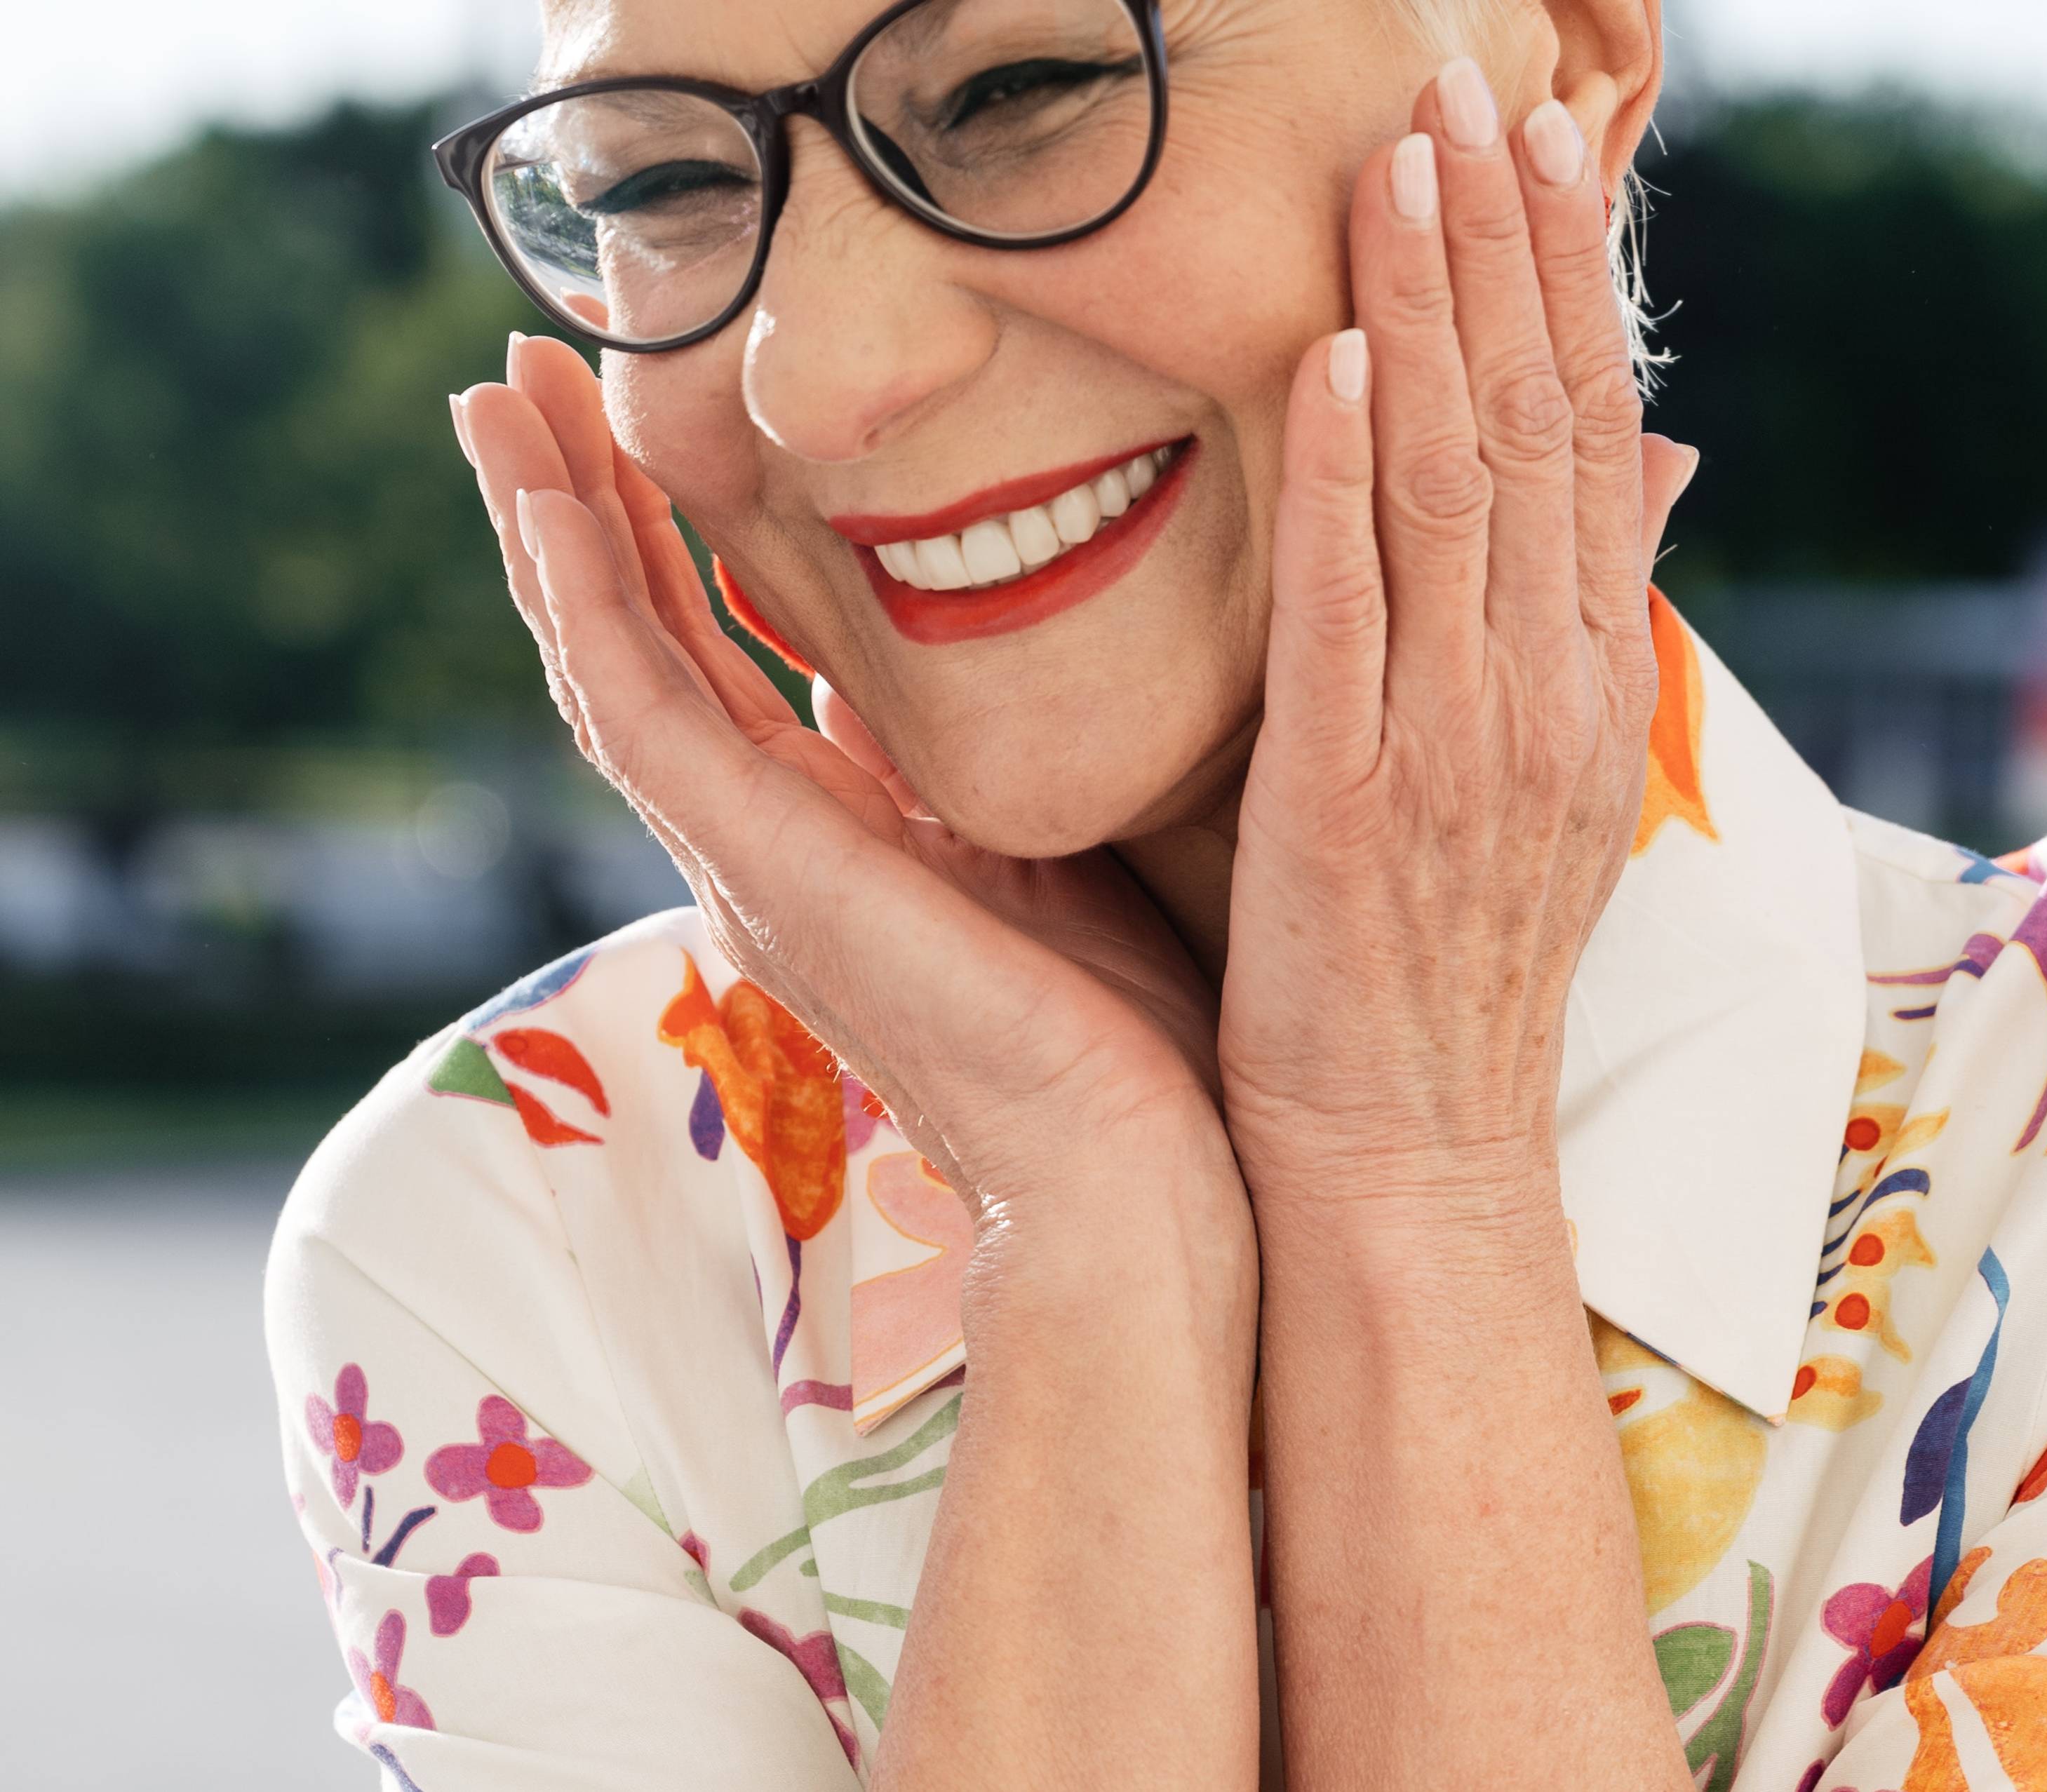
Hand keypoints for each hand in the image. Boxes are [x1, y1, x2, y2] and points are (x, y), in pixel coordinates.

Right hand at [450, 338, 1234, 1216]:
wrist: (1135, 1167)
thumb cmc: (1119, 1032)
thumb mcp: (1040, 847)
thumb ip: (964, 766)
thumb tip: (933, 679)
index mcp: (834, 832)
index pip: (714, 658)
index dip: (662, 539)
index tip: (634, 417)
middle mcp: (768, 844)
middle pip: (636, 647)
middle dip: (578, 508)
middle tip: (524, 373)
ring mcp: (749, 860)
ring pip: (609, 666)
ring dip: (547, 529)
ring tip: (493, 397)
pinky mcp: (761, 873)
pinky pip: (641, 719)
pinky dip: (584, 610)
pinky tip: (544, 506)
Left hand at [1218, 70, 1696, 1221]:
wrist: (1414, 1158)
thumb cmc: (1449, 970)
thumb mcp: (1547, 785)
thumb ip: (1573, 619)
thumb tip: (1651, 470)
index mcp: (1587, 684)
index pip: (1588, 444)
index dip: (1567, 288)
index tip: (1543, 149)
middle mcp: (1542, 696)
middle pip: (1536, 431)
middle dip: (1504, 251)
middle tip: (1468, 93)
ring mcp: (1456, 746)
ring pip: (1455, 489)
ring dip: (1430, 314)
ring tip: (1403, 163)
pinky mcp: (1347, 801)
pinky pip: (1351, 613)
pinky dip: (1345, 481)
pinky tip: (1331, 360)